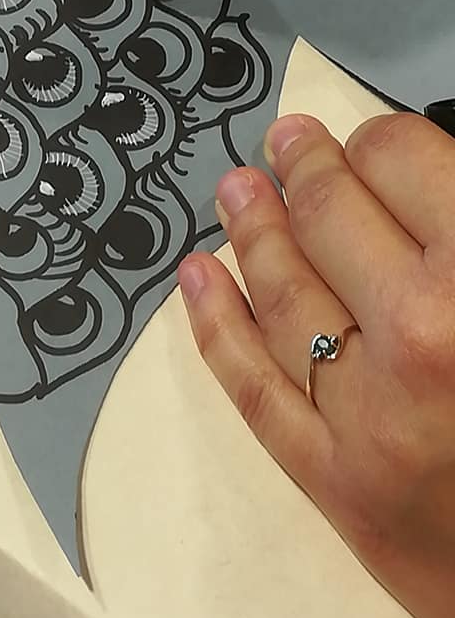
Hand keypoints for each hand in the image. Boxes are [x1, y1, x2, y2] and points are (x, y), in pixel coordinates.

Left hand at [177, 113, 454, 617]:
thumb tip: (421, 177)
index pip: (402, 162)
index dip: (378, 140)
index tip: (365, 138)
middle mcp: (421, 335)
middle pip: (329, 215)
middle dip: (302, 167)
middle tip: (282, 143)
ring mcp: (365, 411)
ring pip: (282, 289)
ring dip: (251, 229)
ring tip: (234, 191)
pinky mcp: (332, 478)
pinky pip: (253, 386)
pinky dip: (215, 326)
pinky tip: (195, 277)